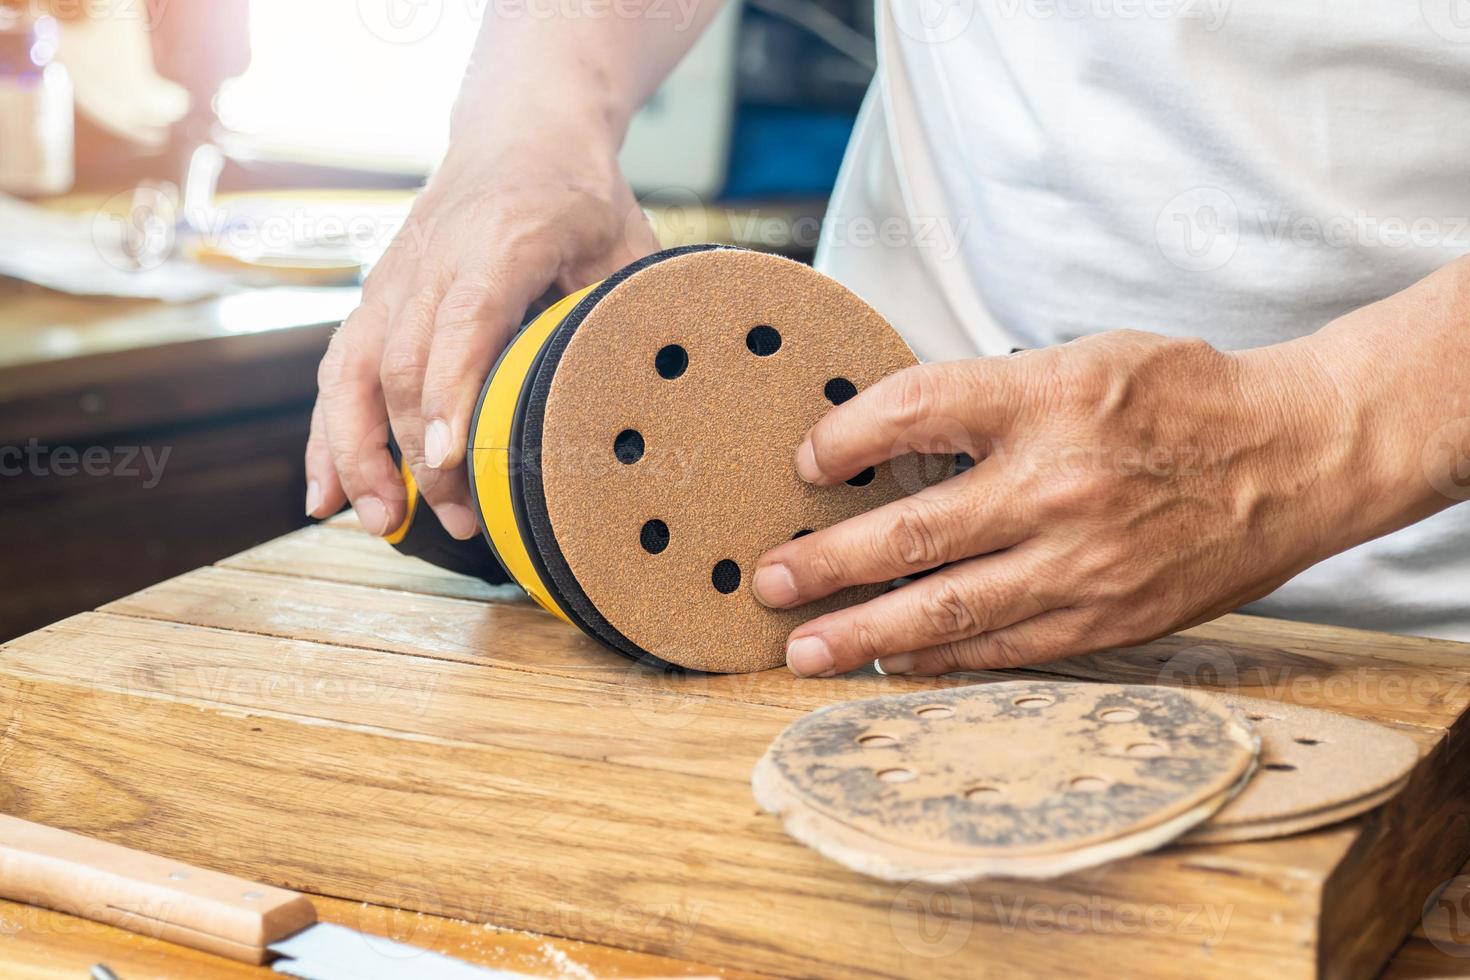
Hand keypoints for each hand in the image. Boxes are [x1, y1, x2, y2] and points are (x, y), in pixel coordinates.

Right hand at [305, 126, 657, 536]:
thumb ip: (628, 313)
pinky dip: (327, 434)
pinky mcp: (376, 297)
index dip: (453, 394)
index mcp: (502, 239)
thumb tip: (650, 402)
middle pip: (405, 363)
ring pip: (353, 372)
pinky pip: (339, 371)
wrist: (520, 131)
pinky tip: (326, 496)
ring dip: (357, 454)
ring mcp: (394, 279)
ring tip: (381, 525)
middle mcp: (432, 259)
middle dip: (416, 453)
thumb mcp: (624, 243)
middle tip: (454, 521)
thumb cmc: (579, 194)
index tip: (448, 461)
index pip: (465, 322)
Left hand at [753, 330, 1361, 676]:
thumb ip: (994, 394)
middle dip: (826, 562)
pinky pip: (1005, 647)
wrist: (1295, 456)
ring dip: (864, 632)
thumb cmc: (1183, 398)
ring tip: (803, 650)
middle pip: (910, 532)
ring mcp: (1081, 561)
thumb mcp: (1085, 359)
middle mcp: (1057, 482)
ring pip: (947, 609)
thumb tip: (894, 431)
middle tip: (767, 580)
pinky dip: (942, 659)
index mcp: (1047, 398)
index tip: (808, 460)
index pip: (912, 411)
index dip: (843, 438)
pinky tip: (894, 664)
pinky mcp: (1107, 617)